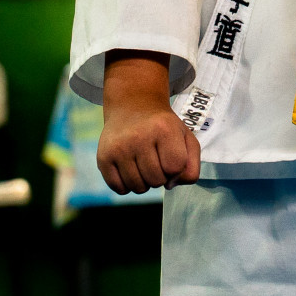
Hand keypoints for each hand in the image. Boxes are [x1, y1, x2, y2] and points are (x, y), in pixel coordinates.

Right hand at [98, 51, 198, 194]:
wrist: (133, 106)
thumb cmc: (164, 128)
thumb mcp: (186, 138)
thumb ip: (191, 167)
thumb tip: (170, 185)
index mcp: (164, 129)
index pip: (175, 168)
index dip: (176, 169)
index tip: (171, 157)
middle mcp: (139, 136)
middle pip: (157, 181)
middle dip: (160, 176)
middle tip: (156, 160)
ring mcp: (119, 147)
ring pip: (138, 187)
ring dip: (144, 182)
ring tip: (144, 164)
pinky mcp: (103, 157)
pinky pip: (119, 188)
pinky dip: (127, 186)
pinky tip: (130, 169)